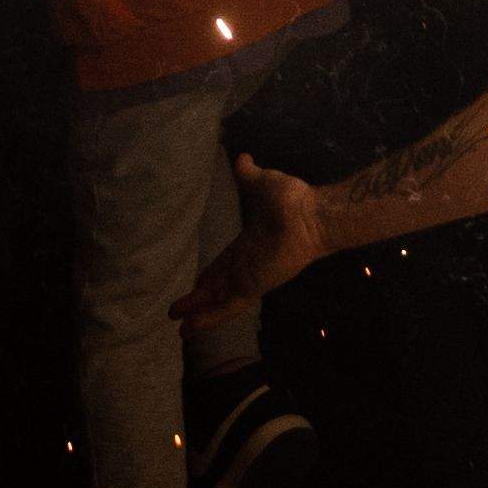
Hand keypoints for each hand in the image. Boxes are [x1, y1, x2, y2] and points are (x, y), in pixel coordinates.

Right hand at [172, 156, 326, 326]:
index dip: (208, 276)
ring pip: (219, 303)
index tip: (196, 283)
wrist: (310, 214)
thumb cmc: (290, 199)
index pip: (223, 265)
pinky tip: (191, 328)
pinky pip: (228, 307)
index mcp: (248, 245)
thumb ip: (248, 174)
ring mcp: (250, 278)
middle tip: (178, 311)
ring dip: (199, 315)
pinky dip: (210, 318)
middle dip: (199, 300)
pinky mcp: (253, 287)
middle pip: (217, 288)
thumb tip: (242, 157)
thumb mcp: (260, 183)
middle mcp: (247, 265)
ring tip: (181, 330)